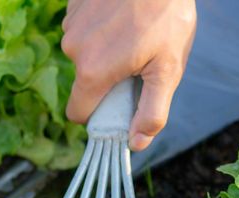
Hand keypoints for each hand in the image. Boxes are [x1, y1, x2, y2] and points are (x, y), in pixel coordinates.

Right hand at [61, 0, 196, 150]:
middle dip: (110, 79)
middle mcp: (73, 48)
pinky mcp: (73, 5)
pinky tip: (124, 17)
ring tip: (135, 34)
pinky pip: (84, 30)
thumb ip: (152, 112)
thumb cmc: (167, 17)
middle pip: (86, 82)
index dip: (100, 115)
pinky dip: (102, 30)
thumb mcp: (167, 70)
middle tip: (140, 61)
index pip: (78, 113)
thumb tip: (136, 143)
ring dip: (107, 52)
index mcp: (93, 71)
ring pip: (85, 54)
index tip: (121, 105)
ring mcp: (70, 24)